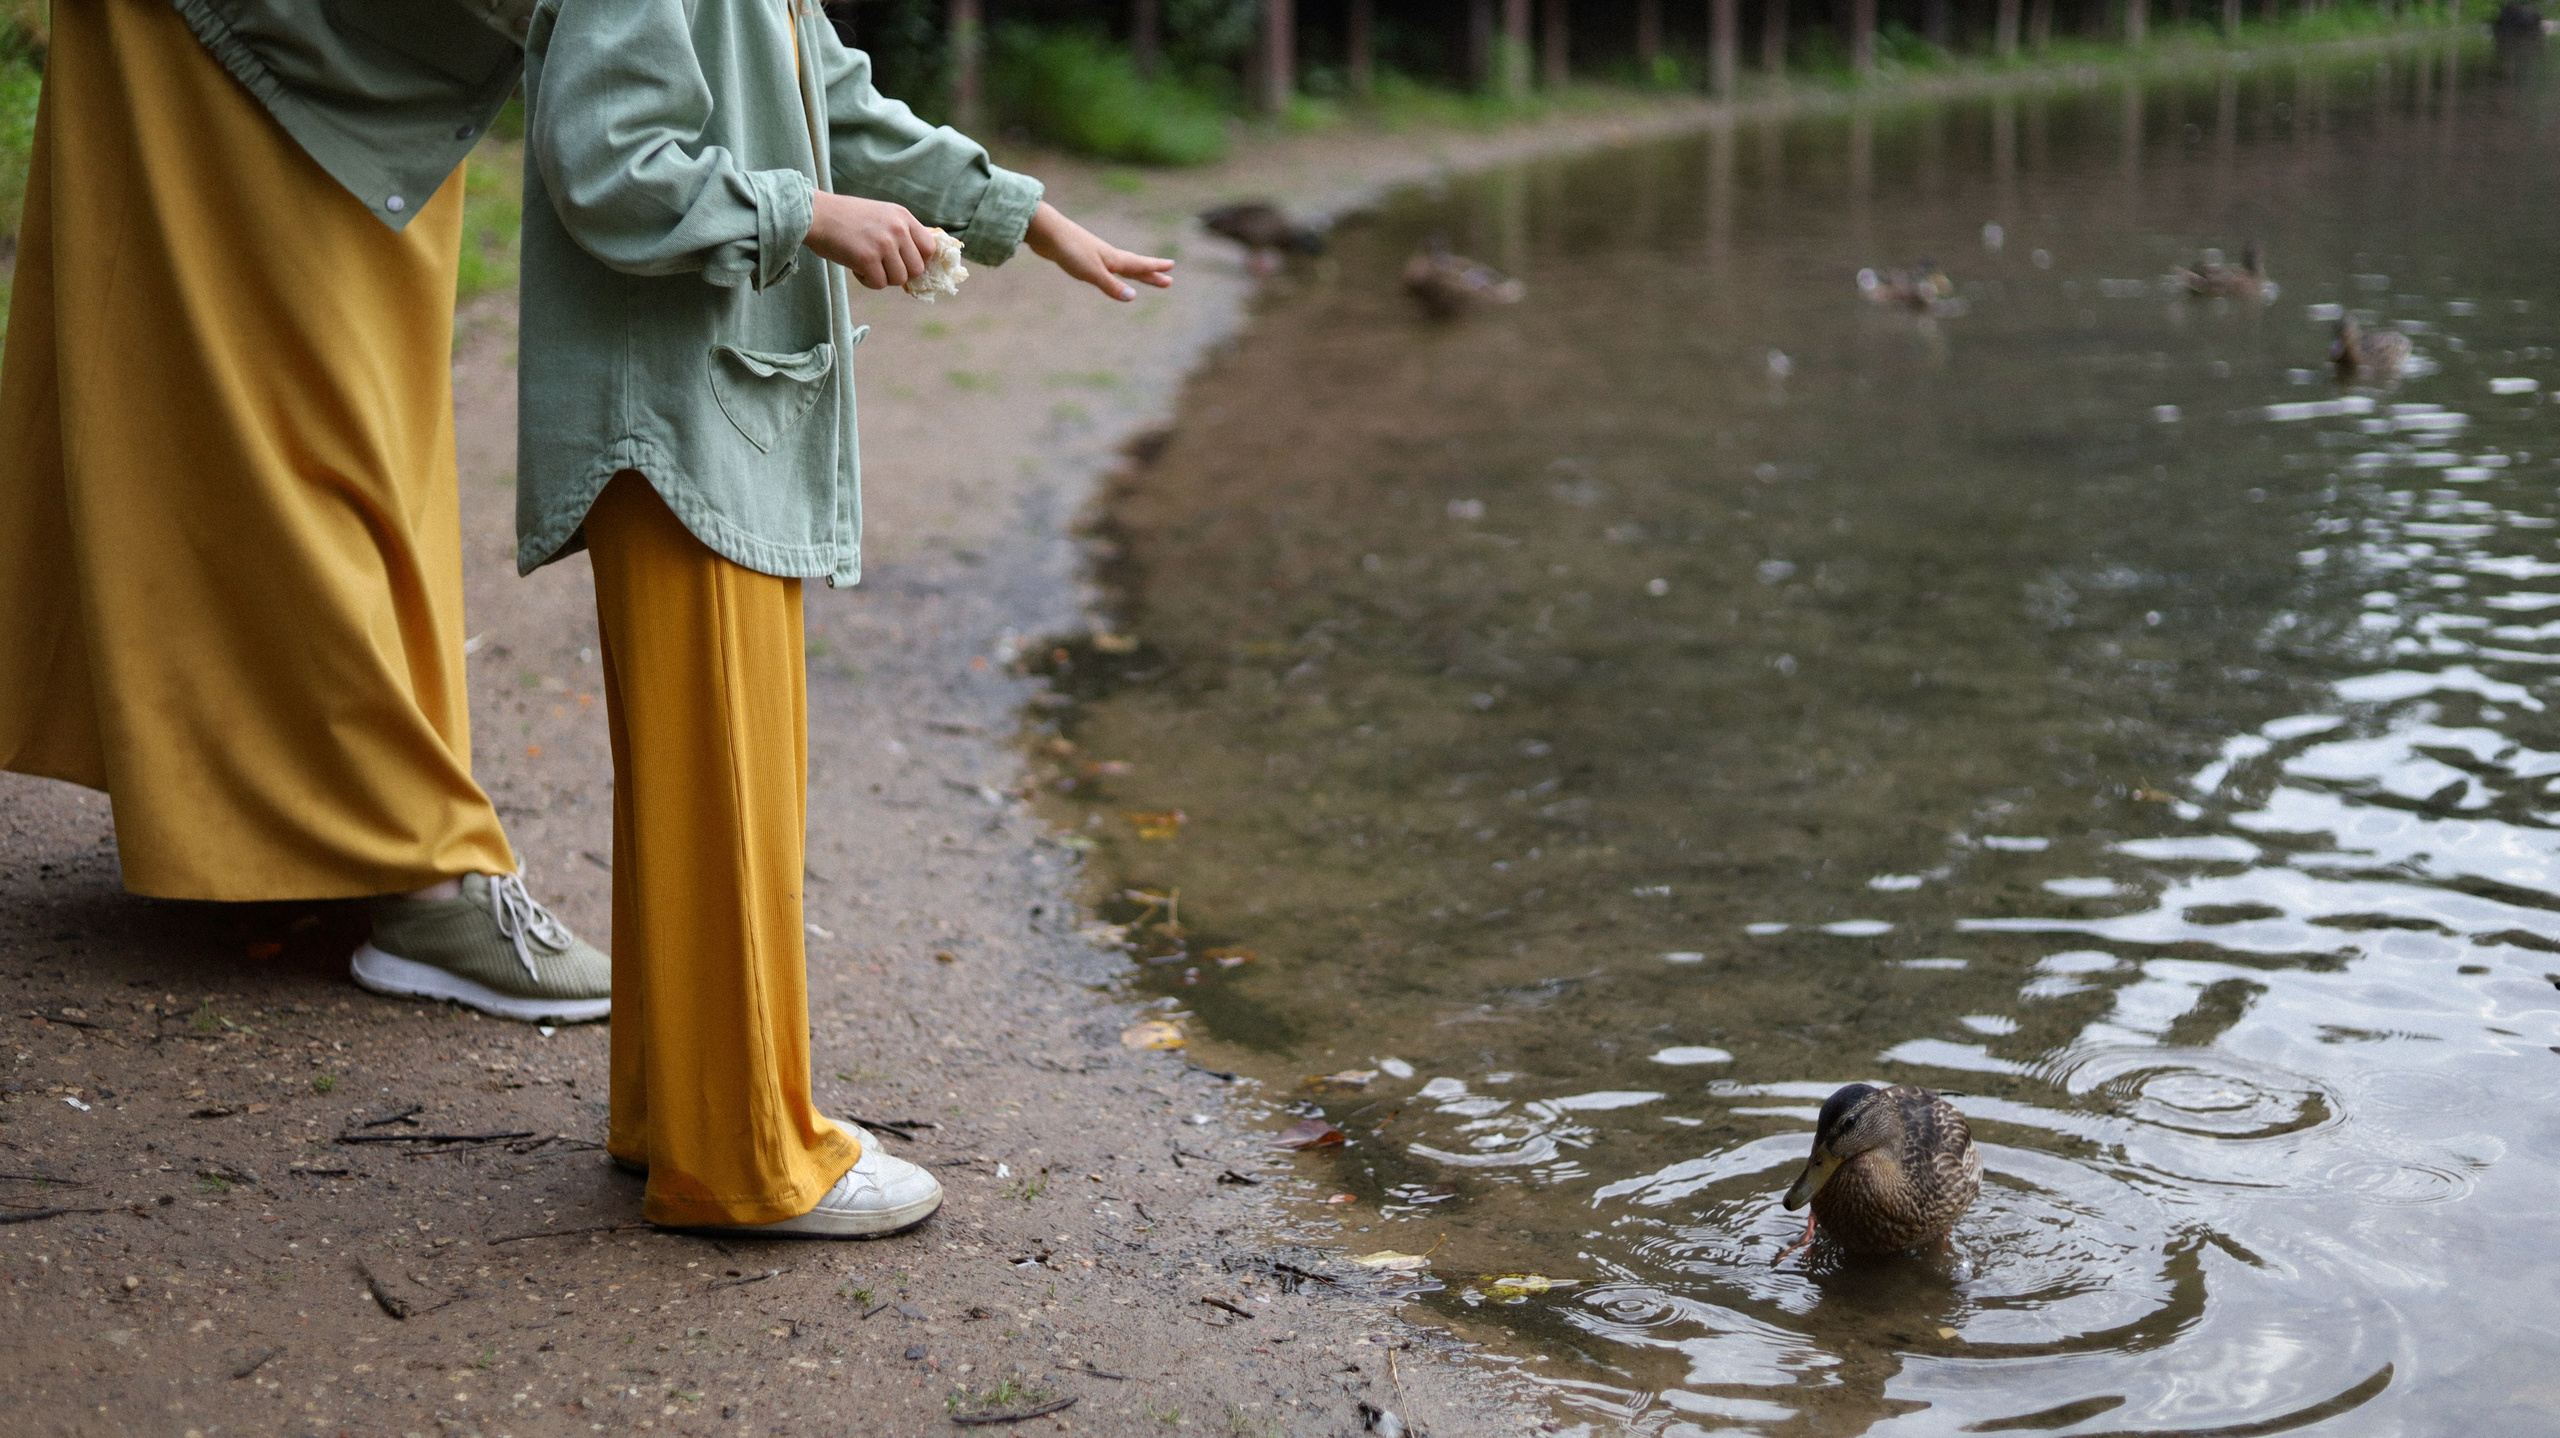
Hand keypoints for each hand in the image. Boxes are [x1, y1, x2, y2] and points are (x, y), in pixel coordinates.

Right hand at [805, 192, 939, 290]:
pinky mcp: (868, 258)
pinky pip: (879, 284)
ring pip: (899, 279)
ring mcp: (884, 244)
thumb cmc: (846, 218)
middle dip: (899, 273)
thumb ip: (901, 232)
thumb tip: (920, 260)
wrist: (816, 214)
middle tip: (881, 266)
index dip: (919, 260)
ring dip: (882, 278)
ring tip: (866, 264)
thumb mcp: (881, 215)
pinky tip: (855, 267)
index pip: (930, 248)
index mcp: (903, 216)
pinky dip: (867, 281)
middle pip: (917, 269)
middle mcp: (898, 229)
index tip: (904, 263)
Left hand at [1026, 202, 1174, 300]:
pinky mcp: (1082, 257)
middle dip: (1151, 274)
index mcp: (1113, 259)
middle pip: (1134, 266)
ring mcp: (1095, 255)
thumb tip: (1132, 297)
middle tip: (1168, 280)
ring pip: (1120, 266)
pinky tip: (1108, 272)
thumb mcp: (1091, 273)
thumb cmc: (1070, 251)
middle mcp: (1107, 256)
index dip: (1155, 268)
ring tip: (1143, 275)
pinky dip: (1114, 272)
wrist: (1046, 232)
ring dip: (1134, 271)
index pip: (1139, 265)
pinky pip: (1105, 267)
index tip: (1171, 267)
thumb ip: (1111, 285)